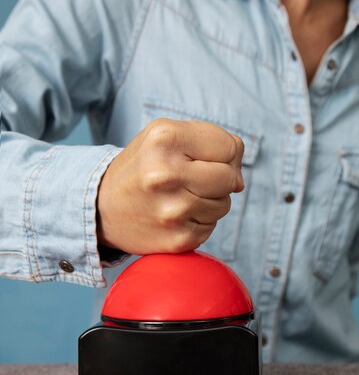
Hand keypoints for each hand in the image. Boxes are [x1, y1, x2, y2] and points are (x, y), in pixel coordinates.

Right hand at [96, 118, 243, 254]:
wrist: (101, 208)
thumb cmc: (143, 165)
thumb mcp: (167, 135)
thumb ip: (214, 141)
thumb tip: (239, 181)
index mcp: (165, 139)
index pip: (229, 146)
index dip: (223, 153)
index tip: (201, 158)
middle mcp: (166, 174)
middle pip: (230, 178)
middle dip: (220, 178)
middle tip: (192, 178)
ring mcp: (172, 211)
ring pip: (224, 204)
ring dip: (210, 201)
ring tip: (179, 196)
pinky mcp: (178, 239)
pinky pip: (212, 227)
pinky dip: (199, 221)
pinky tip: (175, 215)